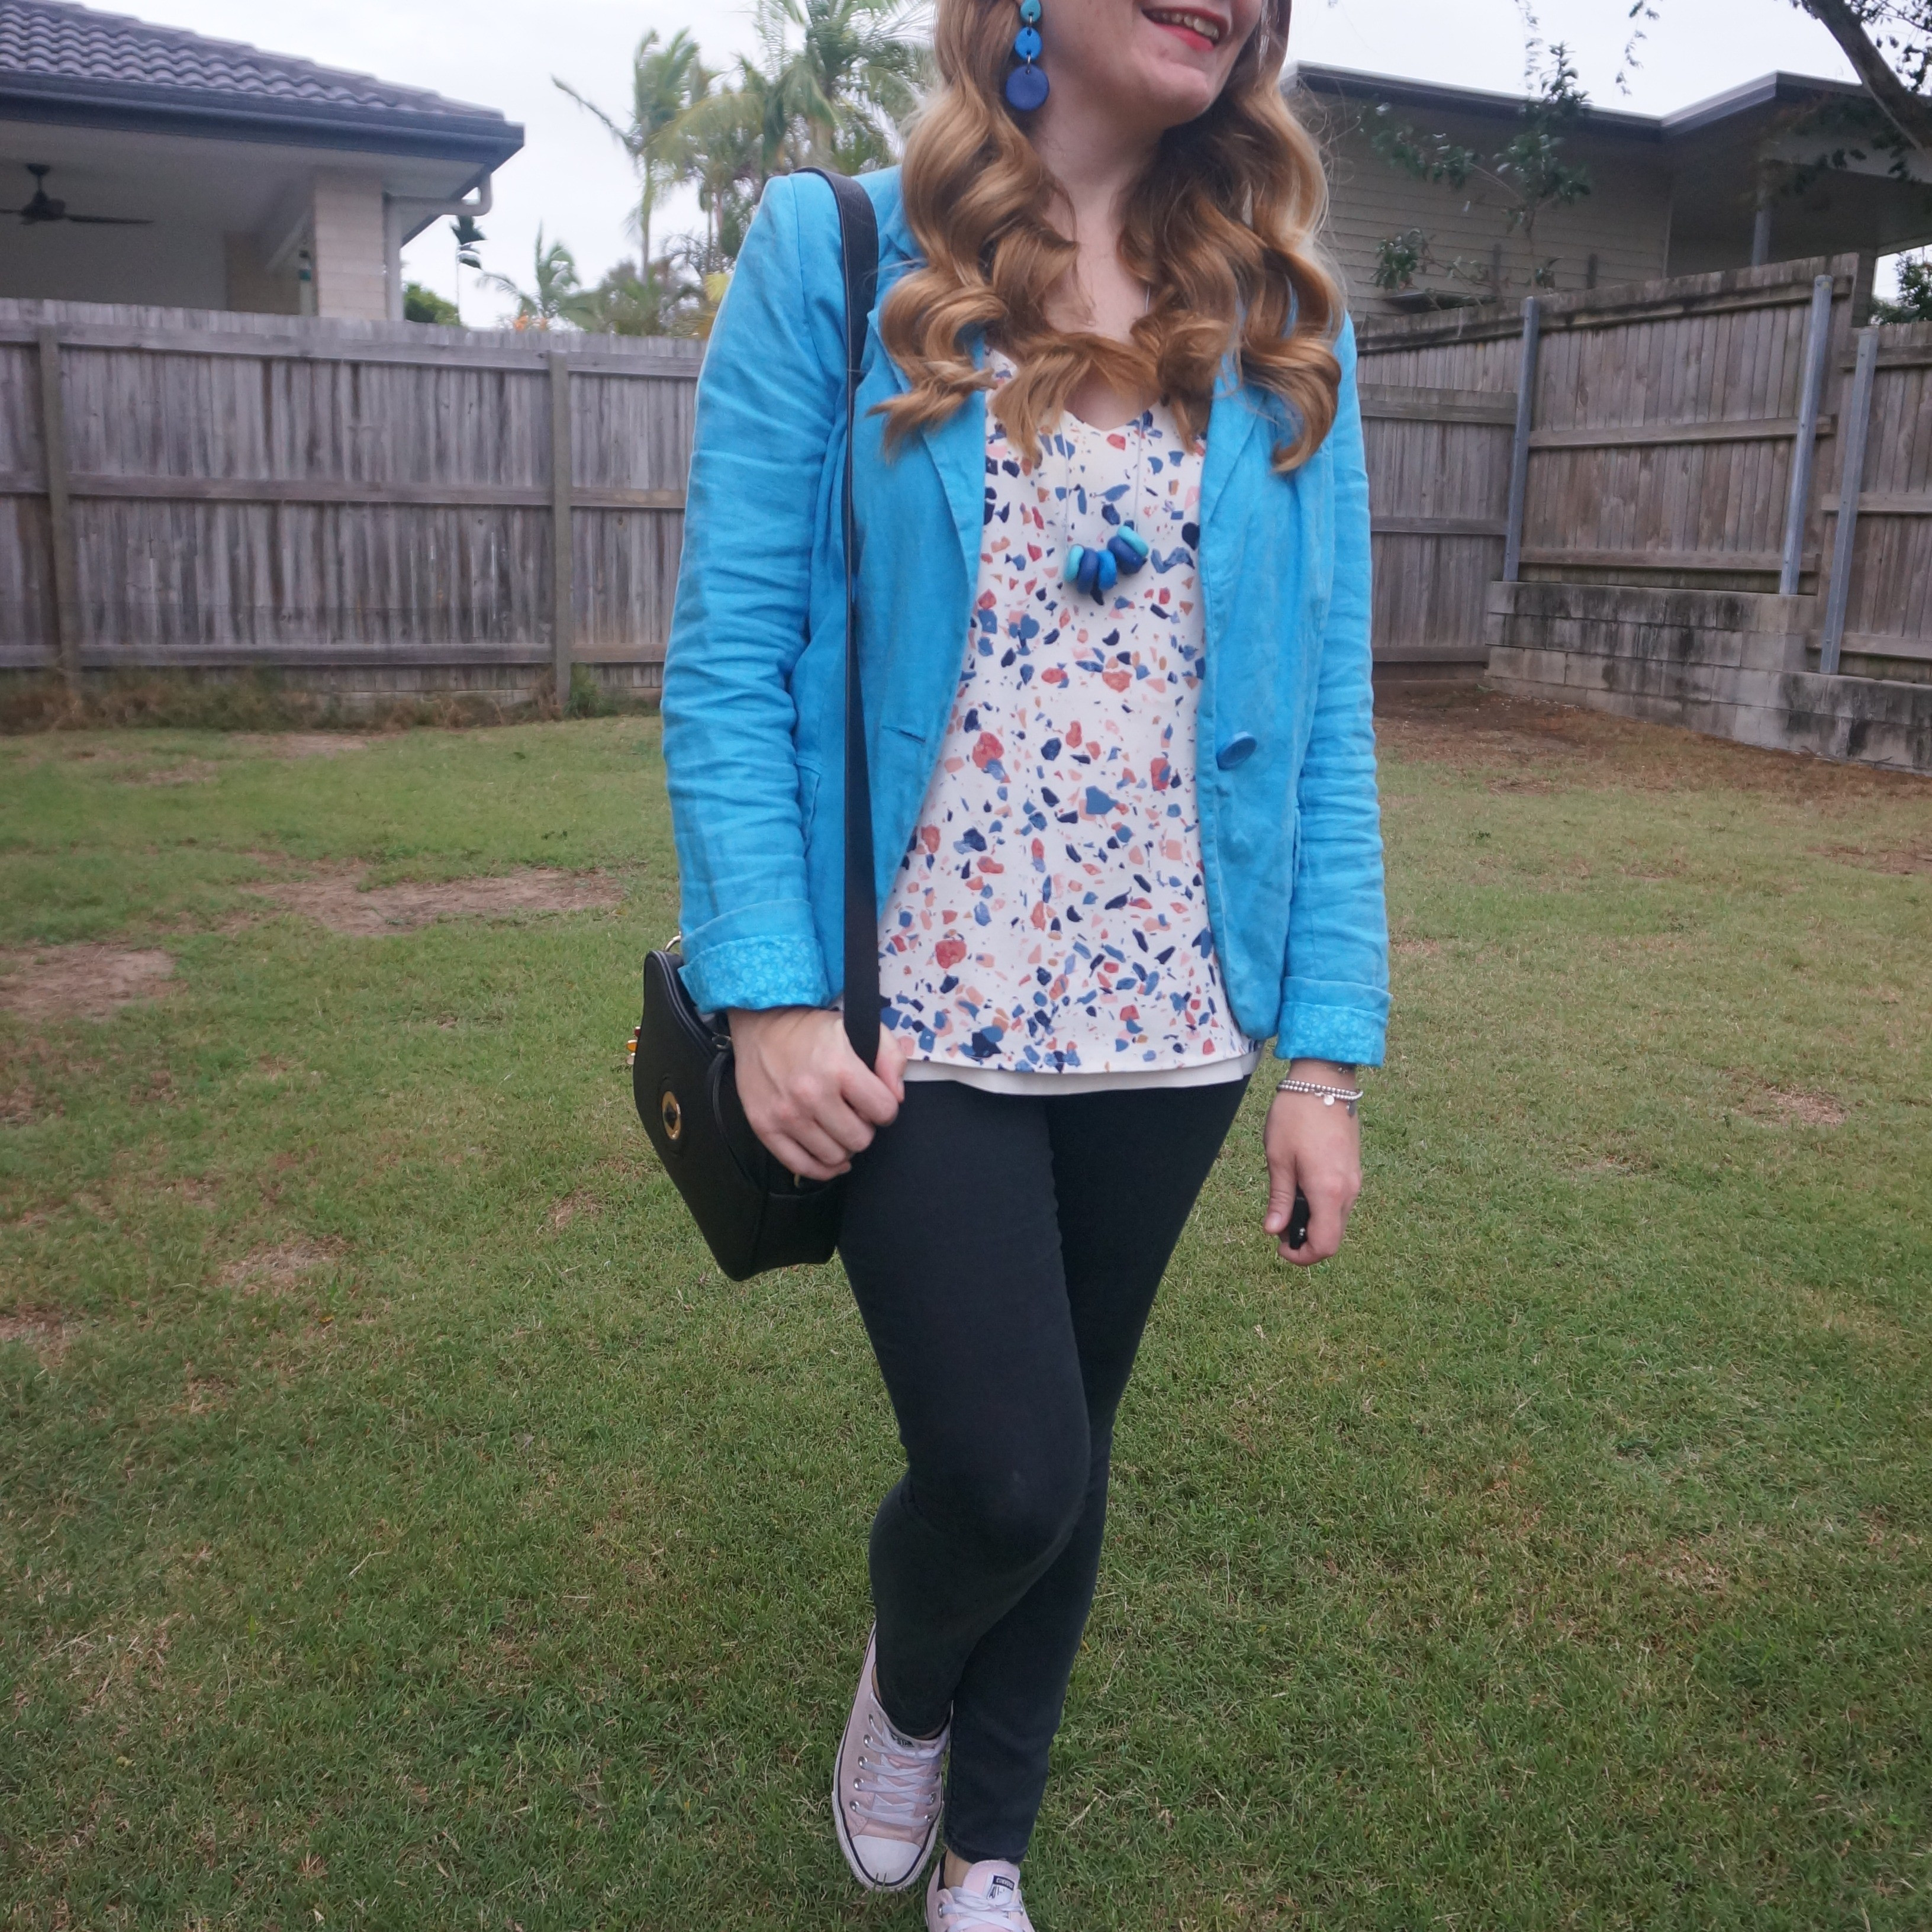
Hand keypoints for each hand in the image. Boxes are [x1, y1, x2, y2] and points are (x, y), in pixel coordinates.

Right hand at [727, 1007, 910, 1182]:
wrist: (761, 1026)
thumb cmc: (813, 1030)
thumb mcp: (859, 1028)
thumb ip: (890, 1057)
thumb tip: (897, 1097)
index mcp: (839, 1068)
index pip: (884, 1111)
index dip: (885, 1108)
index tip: (874, 1101)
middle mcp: (811, 1095)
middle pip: (860, 1139)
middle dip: (864, 1128)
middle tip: (854, 1114)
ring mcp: (786, 1115)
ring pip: (834, 1157)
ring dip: (842, 1146)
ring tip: (837, 1127)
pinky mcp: (765, 1128)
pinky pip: (801, 1166)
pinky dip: (820, 1168)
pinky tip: (828, 1155)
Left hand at [1262, 1060, 1362, 1265]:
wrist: (1324, 1081)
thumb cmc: (1296, 1116)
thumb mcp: (1279, 1159)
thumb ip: (1280, 1199)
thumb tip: (1274, 1231)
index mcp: (1329, 1192)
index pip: (1325, 1245)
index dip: (1302, 1256)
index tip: (1279, 1247)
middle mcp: (1349, 1191)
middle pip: (1333, 1237)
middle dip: (1306, 1241)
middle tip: (1277, 1226)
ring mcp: (1355, 1180)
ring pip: (1337, 1219)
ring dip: (1314, 1223)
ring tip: (1286, 1204)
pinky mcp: (1354, 1169)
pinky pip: (1340, 1201)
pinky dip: (1322, 1207)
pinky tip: (1301, 1188)